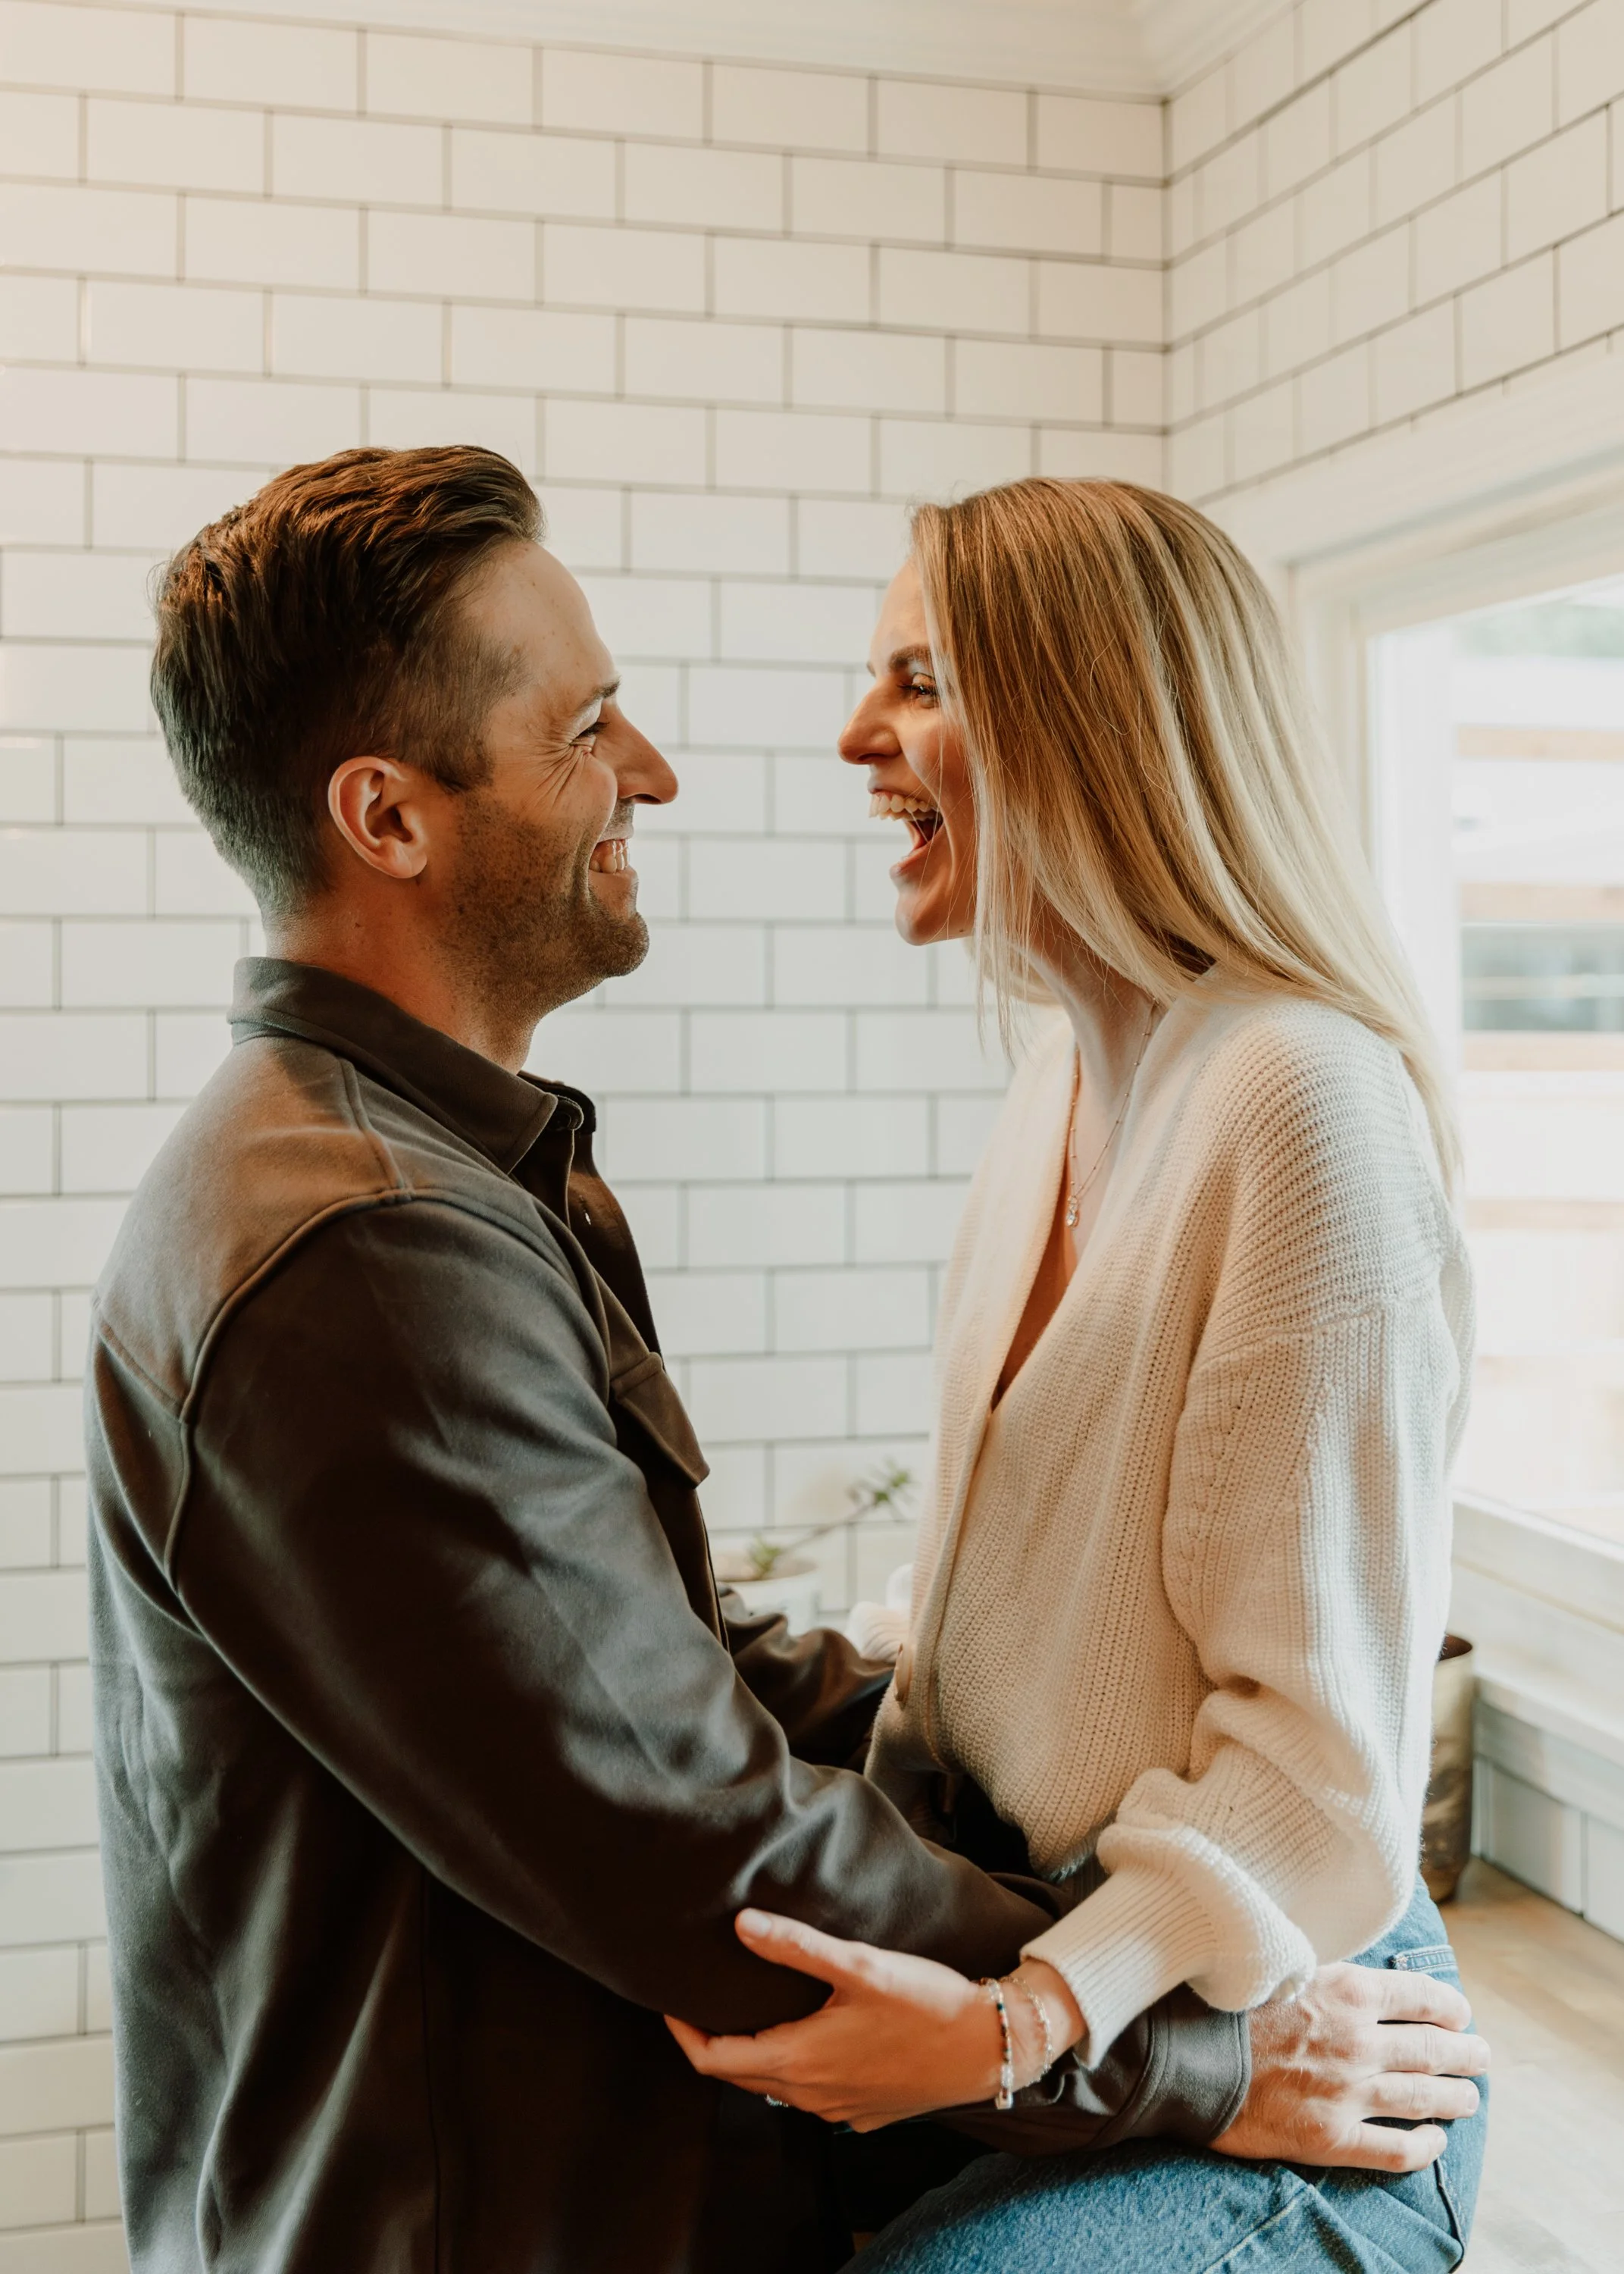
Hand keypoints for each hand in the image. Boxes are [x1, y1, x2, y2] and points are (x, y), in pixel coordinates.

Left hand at [664, 1910, 1007, 2130]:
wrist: (989, 2045)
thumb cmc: (926, 2001)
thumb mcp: (858, 1964)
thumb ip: (795, 1946)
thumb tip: (739, 1925)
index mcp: (799, 2061)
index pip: (715, 2060)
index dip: (684, 2034)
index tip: (669, 2004)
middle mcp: (812, 2096)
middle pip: (742, 2075)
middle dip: (716, 2041)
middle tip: (703, 2002)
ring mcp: (840, 2111)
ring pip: (778, 2088)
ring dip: (757, 2055)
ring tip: (751, 2011)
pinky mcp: (867, 2112)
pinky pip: (814, 2095)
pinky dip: (797, 2069)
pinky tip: (809, 2036)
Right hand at [1214, 1962, 1489, 2173]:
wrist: (1186, 2057)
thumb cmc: (1229, 2007)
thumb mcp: (1284, 1967)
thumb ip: (1329, 1976)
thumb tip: (1360, 1976)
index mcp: (1347, 1990)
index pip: (1421, 1996)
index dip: (1450, 2006)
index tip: (1460, 2014)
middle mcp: (1358, 2040)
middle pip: (1433, 2049)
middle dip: (1465, 2054)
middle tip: (1481, 2057)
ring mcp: (1348, 2093)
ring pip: (1424, 2097)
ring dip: (1455, 2098)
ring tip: (1469, 2098)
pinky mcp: (1332, 2137)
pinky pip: (1397, 2150)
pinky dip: (1425, 2147)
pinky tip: (1435, 2142)